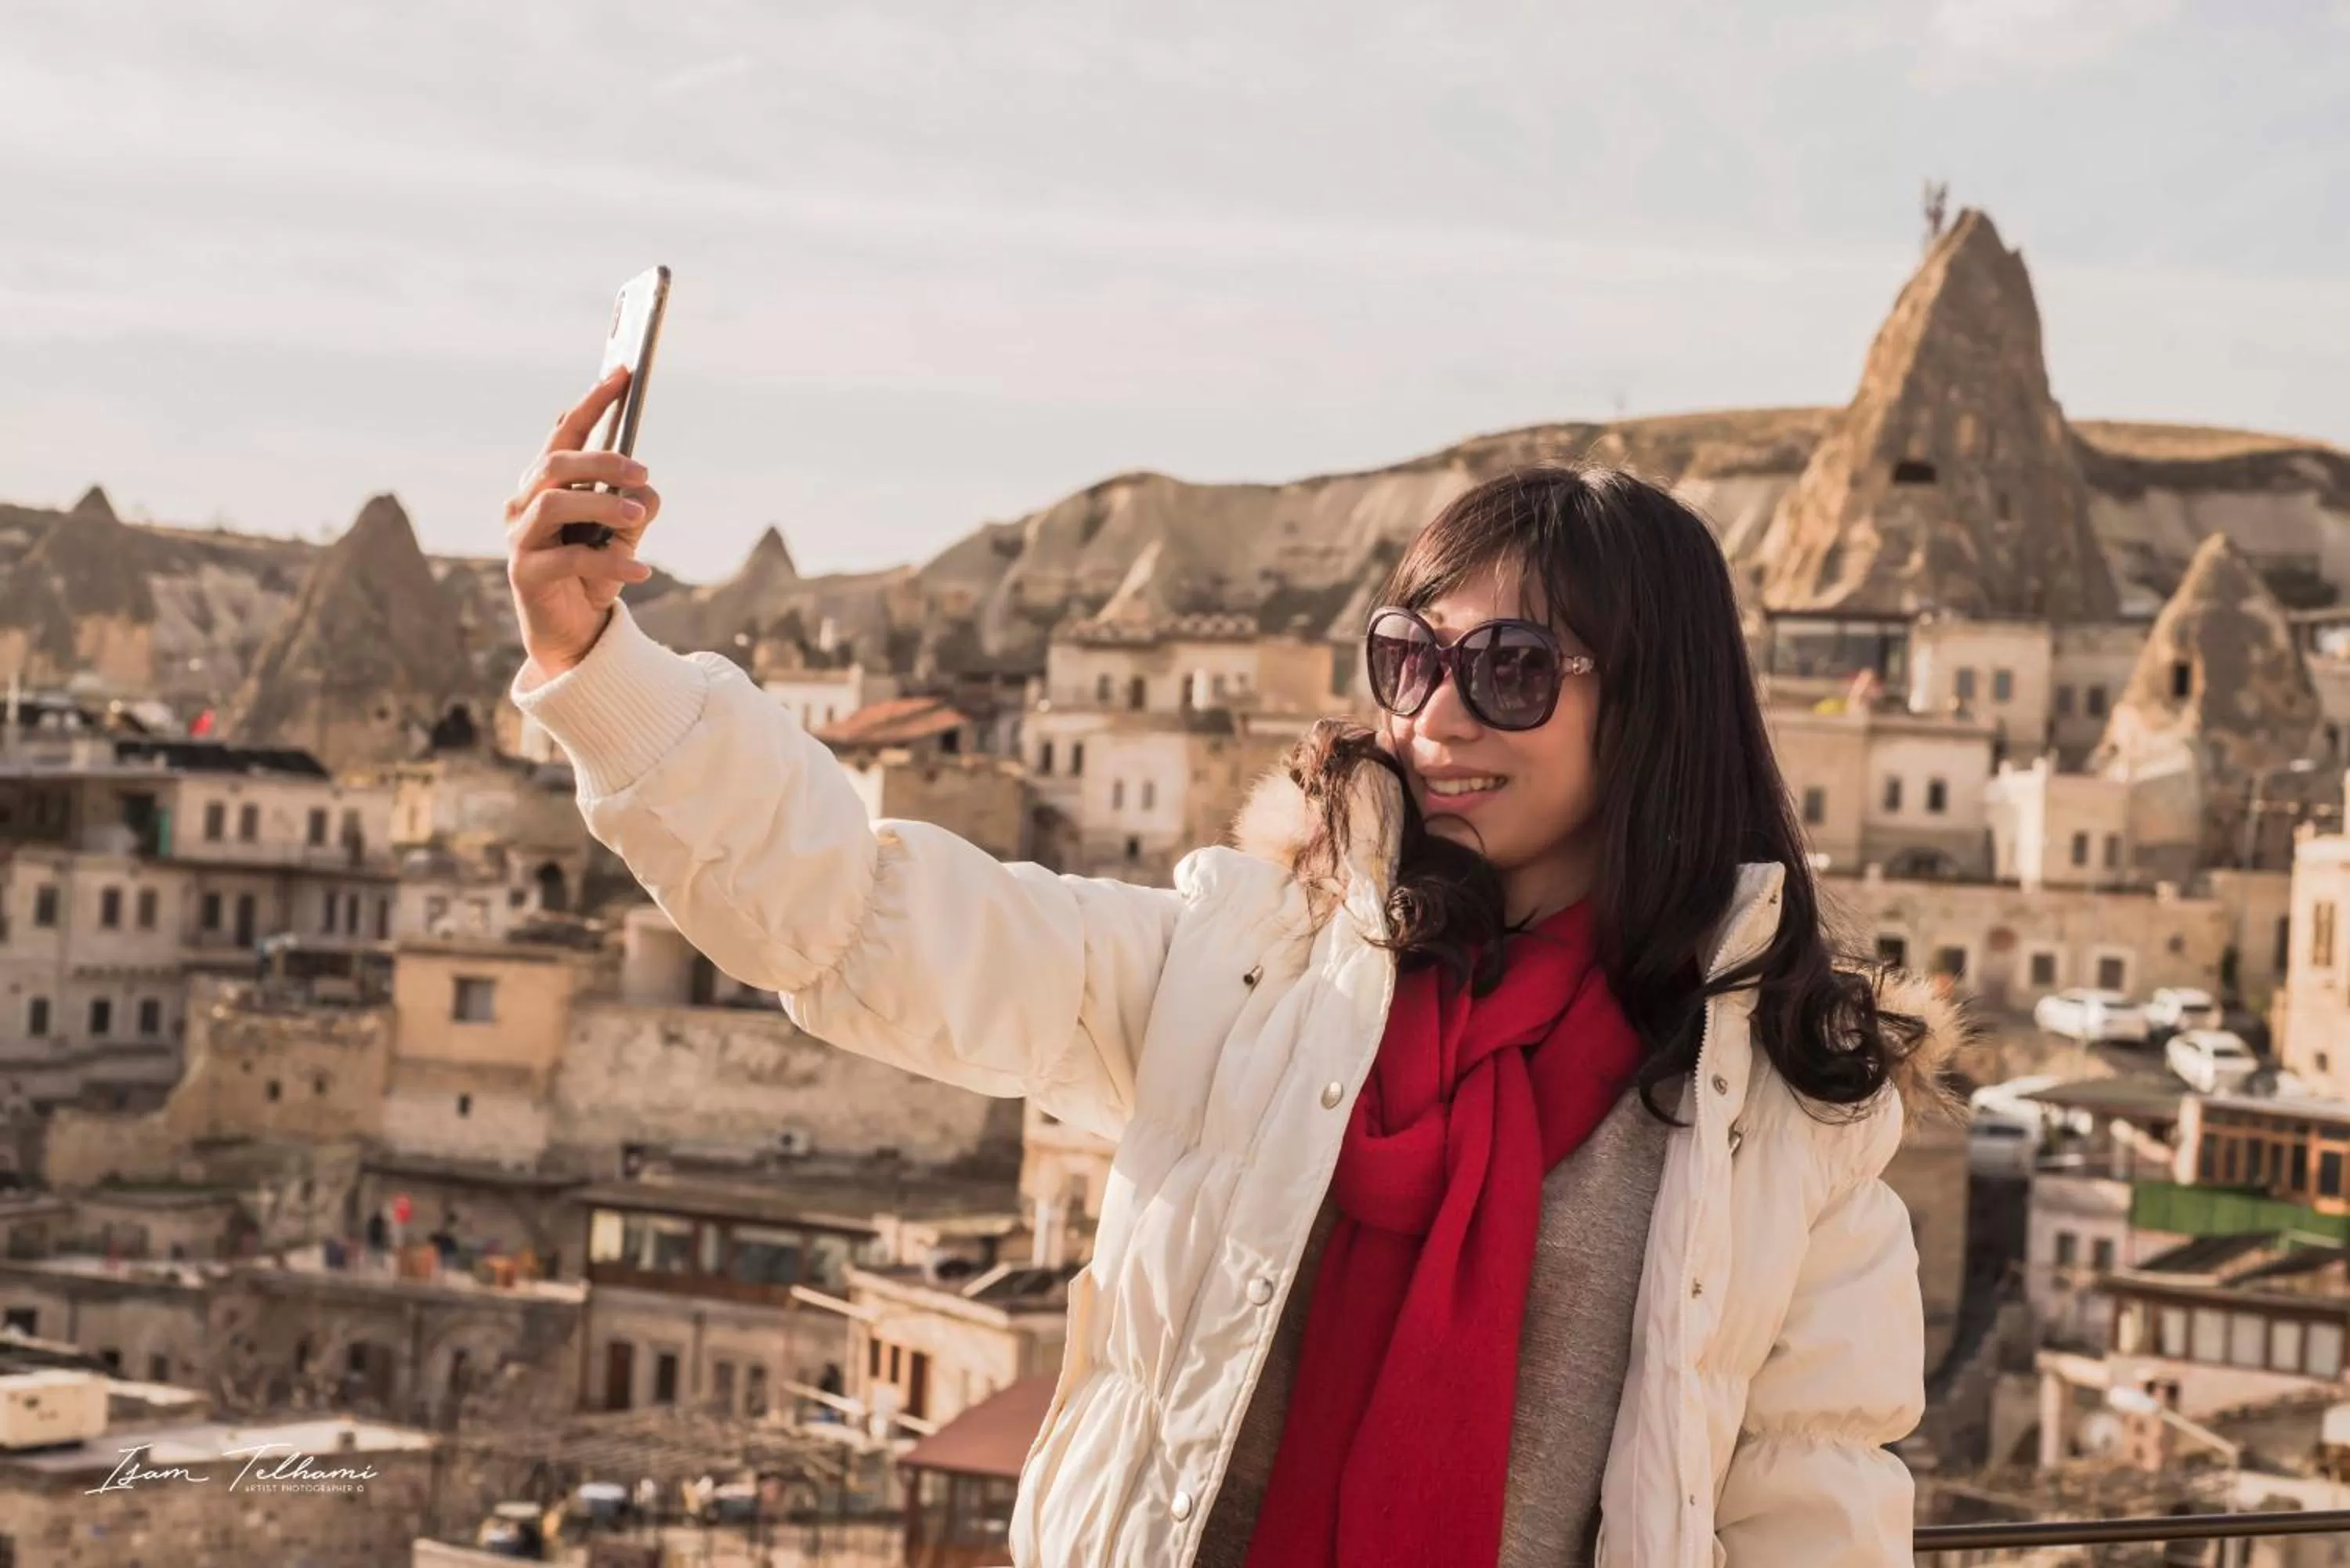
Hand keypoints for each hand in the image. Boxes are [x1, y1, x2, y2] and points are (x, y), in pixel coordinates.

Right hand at [506, 366, 662, 683]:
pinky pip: (570, 558)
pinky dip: (611, 560)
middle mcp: (523, 505)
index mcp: (544, 485)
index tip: (623, 374)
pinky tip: (643, 569)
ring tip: (639, 516)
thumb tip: (646, 487)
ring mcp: (519, 539)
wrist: (574, 634)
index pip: (563, 434)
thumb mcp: (622, 536)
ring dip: (602, 504)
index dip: (592, 403)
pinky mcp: (526, 575)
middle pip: (554, 465)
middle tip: (641, 470)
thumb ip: (632, 507)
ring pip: (554, 504)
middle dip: (600, 461)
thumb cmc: (595, 574)